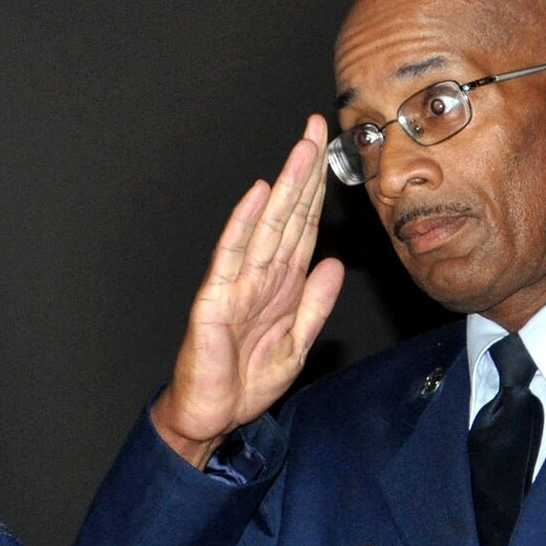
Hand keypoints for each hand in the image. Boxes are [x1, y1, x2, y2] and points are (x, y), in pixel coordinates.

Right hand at [152, 117, 344, 467]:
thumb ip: (315, 305)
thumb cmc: (244, 383)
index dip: (317, 191)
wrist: (212, 417)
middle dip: (303, 172)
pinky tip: (257, 194)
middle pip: (287, 215)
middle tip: (315, 128)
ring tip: (299, 149)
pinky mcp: (215, 299)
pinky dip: (244, 223)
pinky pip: (232, 255)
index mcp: (281, 286)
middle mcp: (260, 276)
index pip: (304, 228)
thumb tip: (333, 263)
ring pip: (265, 225)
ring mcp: (236, 283)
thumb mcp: (296, 346)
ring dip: (283, 186)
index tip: (330, 154)